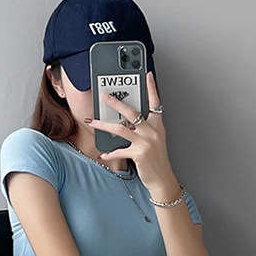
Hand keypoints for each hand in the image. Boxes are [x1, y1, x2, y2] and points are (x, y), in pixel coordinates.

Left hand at [87, 72, 180, 200]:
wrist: (162, 180)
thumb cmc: (156, 161)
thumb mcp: (154, 141)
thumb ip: (143, 130)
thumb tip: (126, 122)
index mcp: (157, 126)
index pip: (155, 103)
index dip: (152, 88)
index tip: (148, 75)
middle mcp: (152, 132)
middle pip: (132, 112)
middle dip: (116, 102)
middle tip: (104, 96)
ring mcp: (146, 142)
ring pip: (120, 129)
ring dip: (103, 125)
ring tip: (92, 122)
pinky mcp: (139, 154)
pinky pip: (119, 151)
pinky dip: (109, 153)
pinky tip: (103, 154)